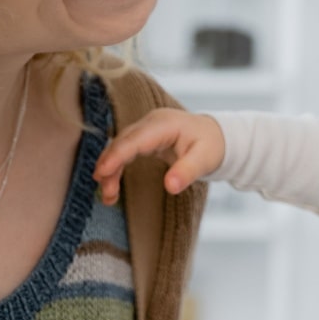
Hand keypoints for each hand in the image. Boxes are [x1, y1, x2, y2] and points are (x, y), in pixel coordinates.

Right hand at [93, 108, 225, 203]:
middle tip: (106, 193)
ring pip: (119, 147)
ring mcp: (145, 128)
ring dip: (110, 170)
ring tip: (109, 196)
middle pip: (122, 142)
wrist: (216, 136)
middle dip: (109, 166)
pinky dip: (116, 167)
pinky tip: (112, 185)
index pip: (135, 139)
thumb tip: (171, 187)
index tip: (102, 172)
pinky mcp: (143, 137)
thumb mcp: (204, 160)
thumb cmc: (211, 146)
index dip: (117, 155)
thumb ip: (187, 172)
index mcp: (165, 124)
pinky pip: (124, 151)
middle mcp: (151, 123)